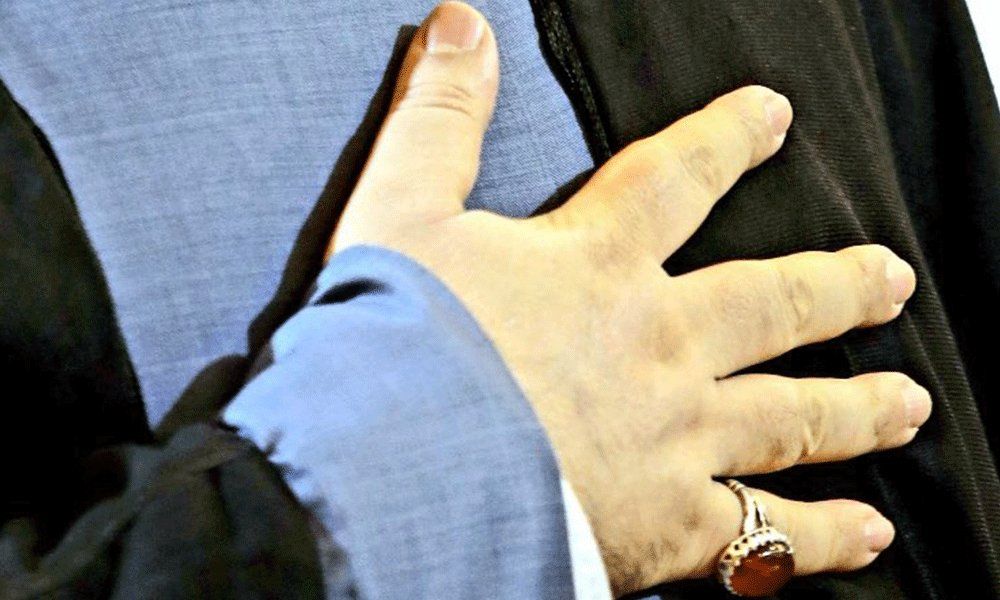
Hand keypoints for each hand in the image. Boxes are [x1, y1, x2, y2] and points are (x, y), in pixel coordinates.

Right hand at [327, 2, 929, 594]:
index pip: (677, 179)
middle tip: (890, 279)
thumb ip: (439, 116)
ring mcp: (675, 437)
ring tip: (908, 400)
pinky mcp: (669, 527)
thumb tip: (463, 22)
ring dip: (853, 407)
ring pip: (790, 416)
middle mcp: (658, 344)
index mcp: (597, 263)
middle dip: (836, 288)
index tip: (773, 117)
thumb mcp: (398, 209)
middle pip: (770, 305)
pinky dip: (819, 537)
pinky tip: (867, 533)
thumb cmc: (392, 341)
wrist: (397, 469)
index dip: (727, 139)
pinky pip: (764, 535)